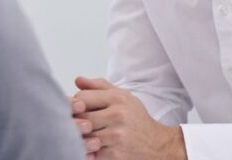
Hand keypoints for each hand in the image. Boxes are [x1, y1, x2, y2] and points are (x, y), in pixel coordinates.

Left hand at [70, 76, 185, 159]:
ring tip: (82, 135)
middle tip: (75, 123)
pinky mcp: (115, 154)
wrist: (157, 144)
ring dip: (80, 137)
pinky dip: (87, 151)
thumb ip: (98, 86)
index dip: (75, 103)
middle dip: (75, 121)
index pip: (82, 97)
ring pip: (84, 135)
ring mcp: (116, 136)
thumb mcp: (122, 96)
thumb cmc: (135, 118)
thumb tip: (77, 80)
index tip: (77, 108)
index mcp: (117, 98)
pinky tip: (90, 147)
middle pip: (81, 117)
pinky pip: (91, 152)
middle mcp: (118, 115)